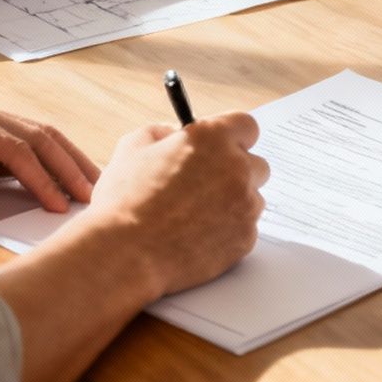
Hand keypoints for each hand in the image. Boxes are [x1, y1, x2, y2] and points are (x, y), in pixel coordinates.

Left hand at [0, 90, 99, 228]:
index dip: (42, 179)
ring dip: (62, 155)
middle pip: (36, 134)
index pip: (16, 150)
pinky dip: (43, 151)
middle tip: (94, 193)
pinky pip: (18, 133)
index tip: (61, 206)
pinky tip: (55, 168)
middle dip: (68, 163)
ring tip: (88, 180)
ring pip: (33, 130)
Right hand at [72, 114, 268, 297]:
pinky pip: (246, 228)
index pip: (247, 126)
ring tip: (196, 214)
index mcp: (212, 138)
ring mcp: (244, 206)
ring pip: (252, 198)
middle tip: (207, 183)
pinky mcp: (245, 239)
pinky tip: (197, 235)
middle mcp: (236, 168)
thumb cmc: (125, 201)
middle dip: (236, 171)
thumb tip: (175, 133)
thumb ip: (161, 131)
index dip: (233, 136)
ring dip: (234, 202)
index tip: (223, 146)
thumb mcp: (132, 147)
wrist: (125, 254)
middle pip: (256, 164)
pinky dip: (228, 231)